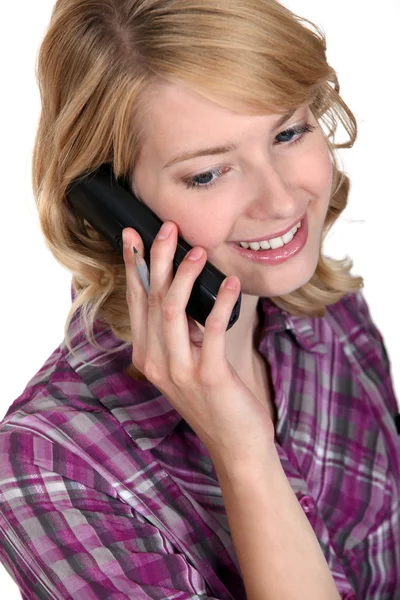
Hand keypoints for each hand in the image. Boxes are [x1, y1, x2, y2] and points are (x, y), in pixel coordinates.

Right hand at [122, 221, 274, 466]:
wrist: (236, 445)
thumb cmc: (215, 401)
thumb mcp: (188, 362)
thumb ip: (180, 331)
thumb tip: (184, 288)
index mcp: (148, 355)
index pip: (137, 302)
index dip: (135, 266)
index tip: (133, 236)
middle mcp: (155, 362)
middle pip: (151, 298)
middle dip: (157, 258)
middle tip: (167, 227)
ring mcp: (179, 371)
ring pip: (172, 309)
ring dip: (185, 274)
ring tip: (199, 250)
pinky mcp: (208, 376)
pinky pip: (212, 328)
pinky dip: (222, 302)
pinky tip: (233, 285)